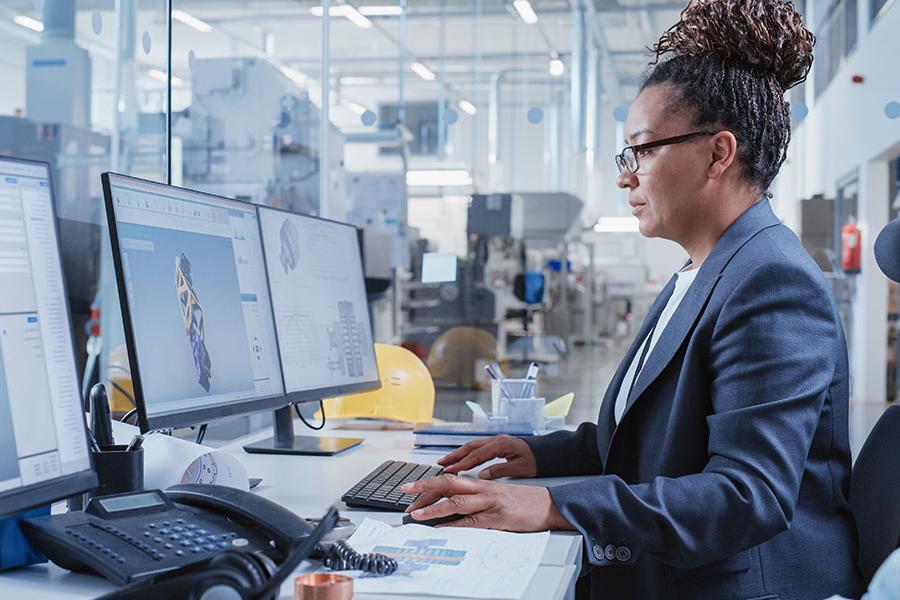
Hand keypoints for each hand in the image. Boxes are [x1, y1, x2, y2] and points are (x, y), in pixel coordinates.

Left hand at [402, 474, 572, 531]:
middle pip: (449, 483)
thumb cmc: (524, 502)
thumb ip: (477, 497)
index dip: (429, 482)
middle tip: (405, 492)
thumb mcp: (497, 494)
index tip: (411, 487)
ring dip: (434, 507)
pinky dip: (454, 524)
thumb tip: (454, 504)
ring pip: (457, 501)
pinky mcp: (497, 518)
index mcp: (482, 483)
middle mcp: (483, 489)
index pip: (450, 478)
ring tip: (416, 513)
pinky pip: (472, 521)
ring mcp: (490, 503)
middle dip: (424, 486)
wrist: (549, 505)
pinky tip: (442, 527)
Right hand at [438, 435, 536, 479]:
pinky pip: (478, 448)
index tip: (449, 471)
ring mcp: (496, 440)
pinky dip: (468, 454)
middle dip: (454, 456)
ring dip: (458, 454)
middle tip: (441, 464)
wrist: (548, 452)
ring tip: (446, 462)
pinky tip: (462, 460)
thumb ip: (499, 471)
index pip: (476, 455)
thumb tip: (481, 476)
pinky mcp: (497, 444)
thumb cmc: (537, 460)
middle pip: (470, 447)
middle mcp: (496, 440)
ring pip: (472, 446)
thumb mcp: (520, 468)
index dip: (461, 463)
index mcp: (501, 444)